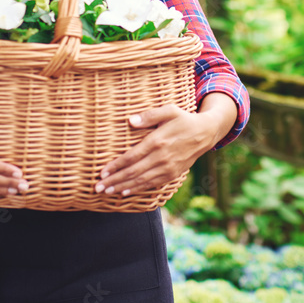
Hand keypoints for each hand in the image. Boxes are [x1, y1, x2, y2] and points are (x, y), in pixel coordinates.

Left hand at [95, 93, 236, 196]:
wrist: (205, 133)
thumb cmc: (184, 119)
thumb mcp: (169, 110)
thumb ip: (150, 115)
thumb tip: (131, 120)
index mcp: (158, 141)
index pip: (132, 157)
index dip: (116, 166)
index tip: (102, 172)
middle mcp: (162, 157)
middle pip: (133, 172)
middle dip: (114, 181)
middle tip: (98, 187)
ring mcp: (168, 168)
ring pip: (141, 181)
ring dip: (123, 187)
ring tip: (107, 192)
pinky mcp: (173, 174)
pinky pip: (152, 184)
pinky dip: (138, 189)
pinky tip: (125, 192)